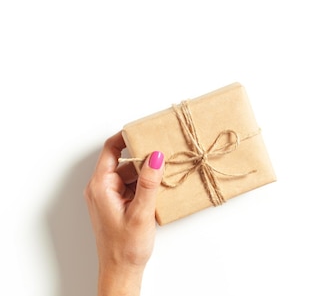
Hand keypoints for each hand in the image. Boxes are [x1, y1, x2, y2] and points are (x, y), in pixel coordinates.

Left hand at [84, 131, 164, 295]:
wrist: (121, 271)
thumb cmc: (126, 247)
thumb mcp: (141, 212)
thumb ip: (149, 182)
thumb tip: (156, 156)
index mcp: (101, 186)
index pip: (111, 149)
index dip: (128, 137)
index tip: (146, 131)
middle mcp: (101, 188)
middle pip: (123, 161)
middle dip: (144, 158)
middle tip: (164, 155)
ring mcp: (108, 196)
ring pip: (129, 173)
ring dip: (146, 174)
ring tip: (165, 176)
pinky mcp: (117, 204)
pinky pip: (131, 185)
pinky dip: (145, 185)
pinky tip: (158, 190)